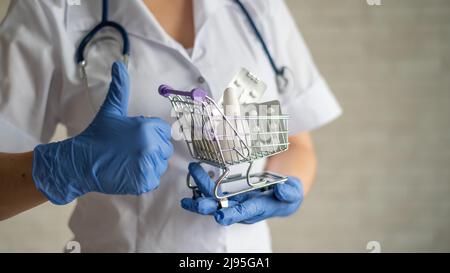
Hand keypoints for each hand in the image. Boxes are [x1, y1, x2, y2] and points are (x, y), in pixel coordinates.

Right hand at [32, 61, 172, 204]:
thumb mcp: (111, 110)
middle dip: (152, 149)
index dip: (151, 134)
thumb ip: (120, 88)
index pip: (163, 131)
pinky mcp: (143, 182)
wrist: (80, 162)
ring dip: (148, 164)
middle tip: (131, 151)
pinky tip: (128, 172)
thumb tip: (118, 64)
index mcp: (146, 128)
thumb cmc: (97, 135)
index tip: (135, 138)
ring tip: (129, 161)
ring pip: (160, 165)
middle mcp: (150, 146)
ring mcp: (147, 166)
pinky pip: (153, 179)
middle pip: (164, 149)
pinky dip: (144, 178)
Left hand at [181, 163, 302, 225]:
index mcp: (257, 209)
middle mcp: (242, 209)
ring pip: (213, 200)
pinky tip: (194, 175)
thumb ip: (290, 193)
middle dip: (206, 206)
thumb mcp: (294, 193)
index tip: (220, 216)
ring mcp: (234, 202)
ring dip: (199, 191)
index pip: (243, 213)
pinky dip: (202, 186)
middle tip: (190, 202)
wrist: (282, 194)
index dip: (231, 215)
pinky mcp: (230, 195)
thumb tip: (281, 190)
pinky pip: (213, 192)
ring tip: (192, 173)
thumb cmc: (288, 195)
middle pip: (221, 209)